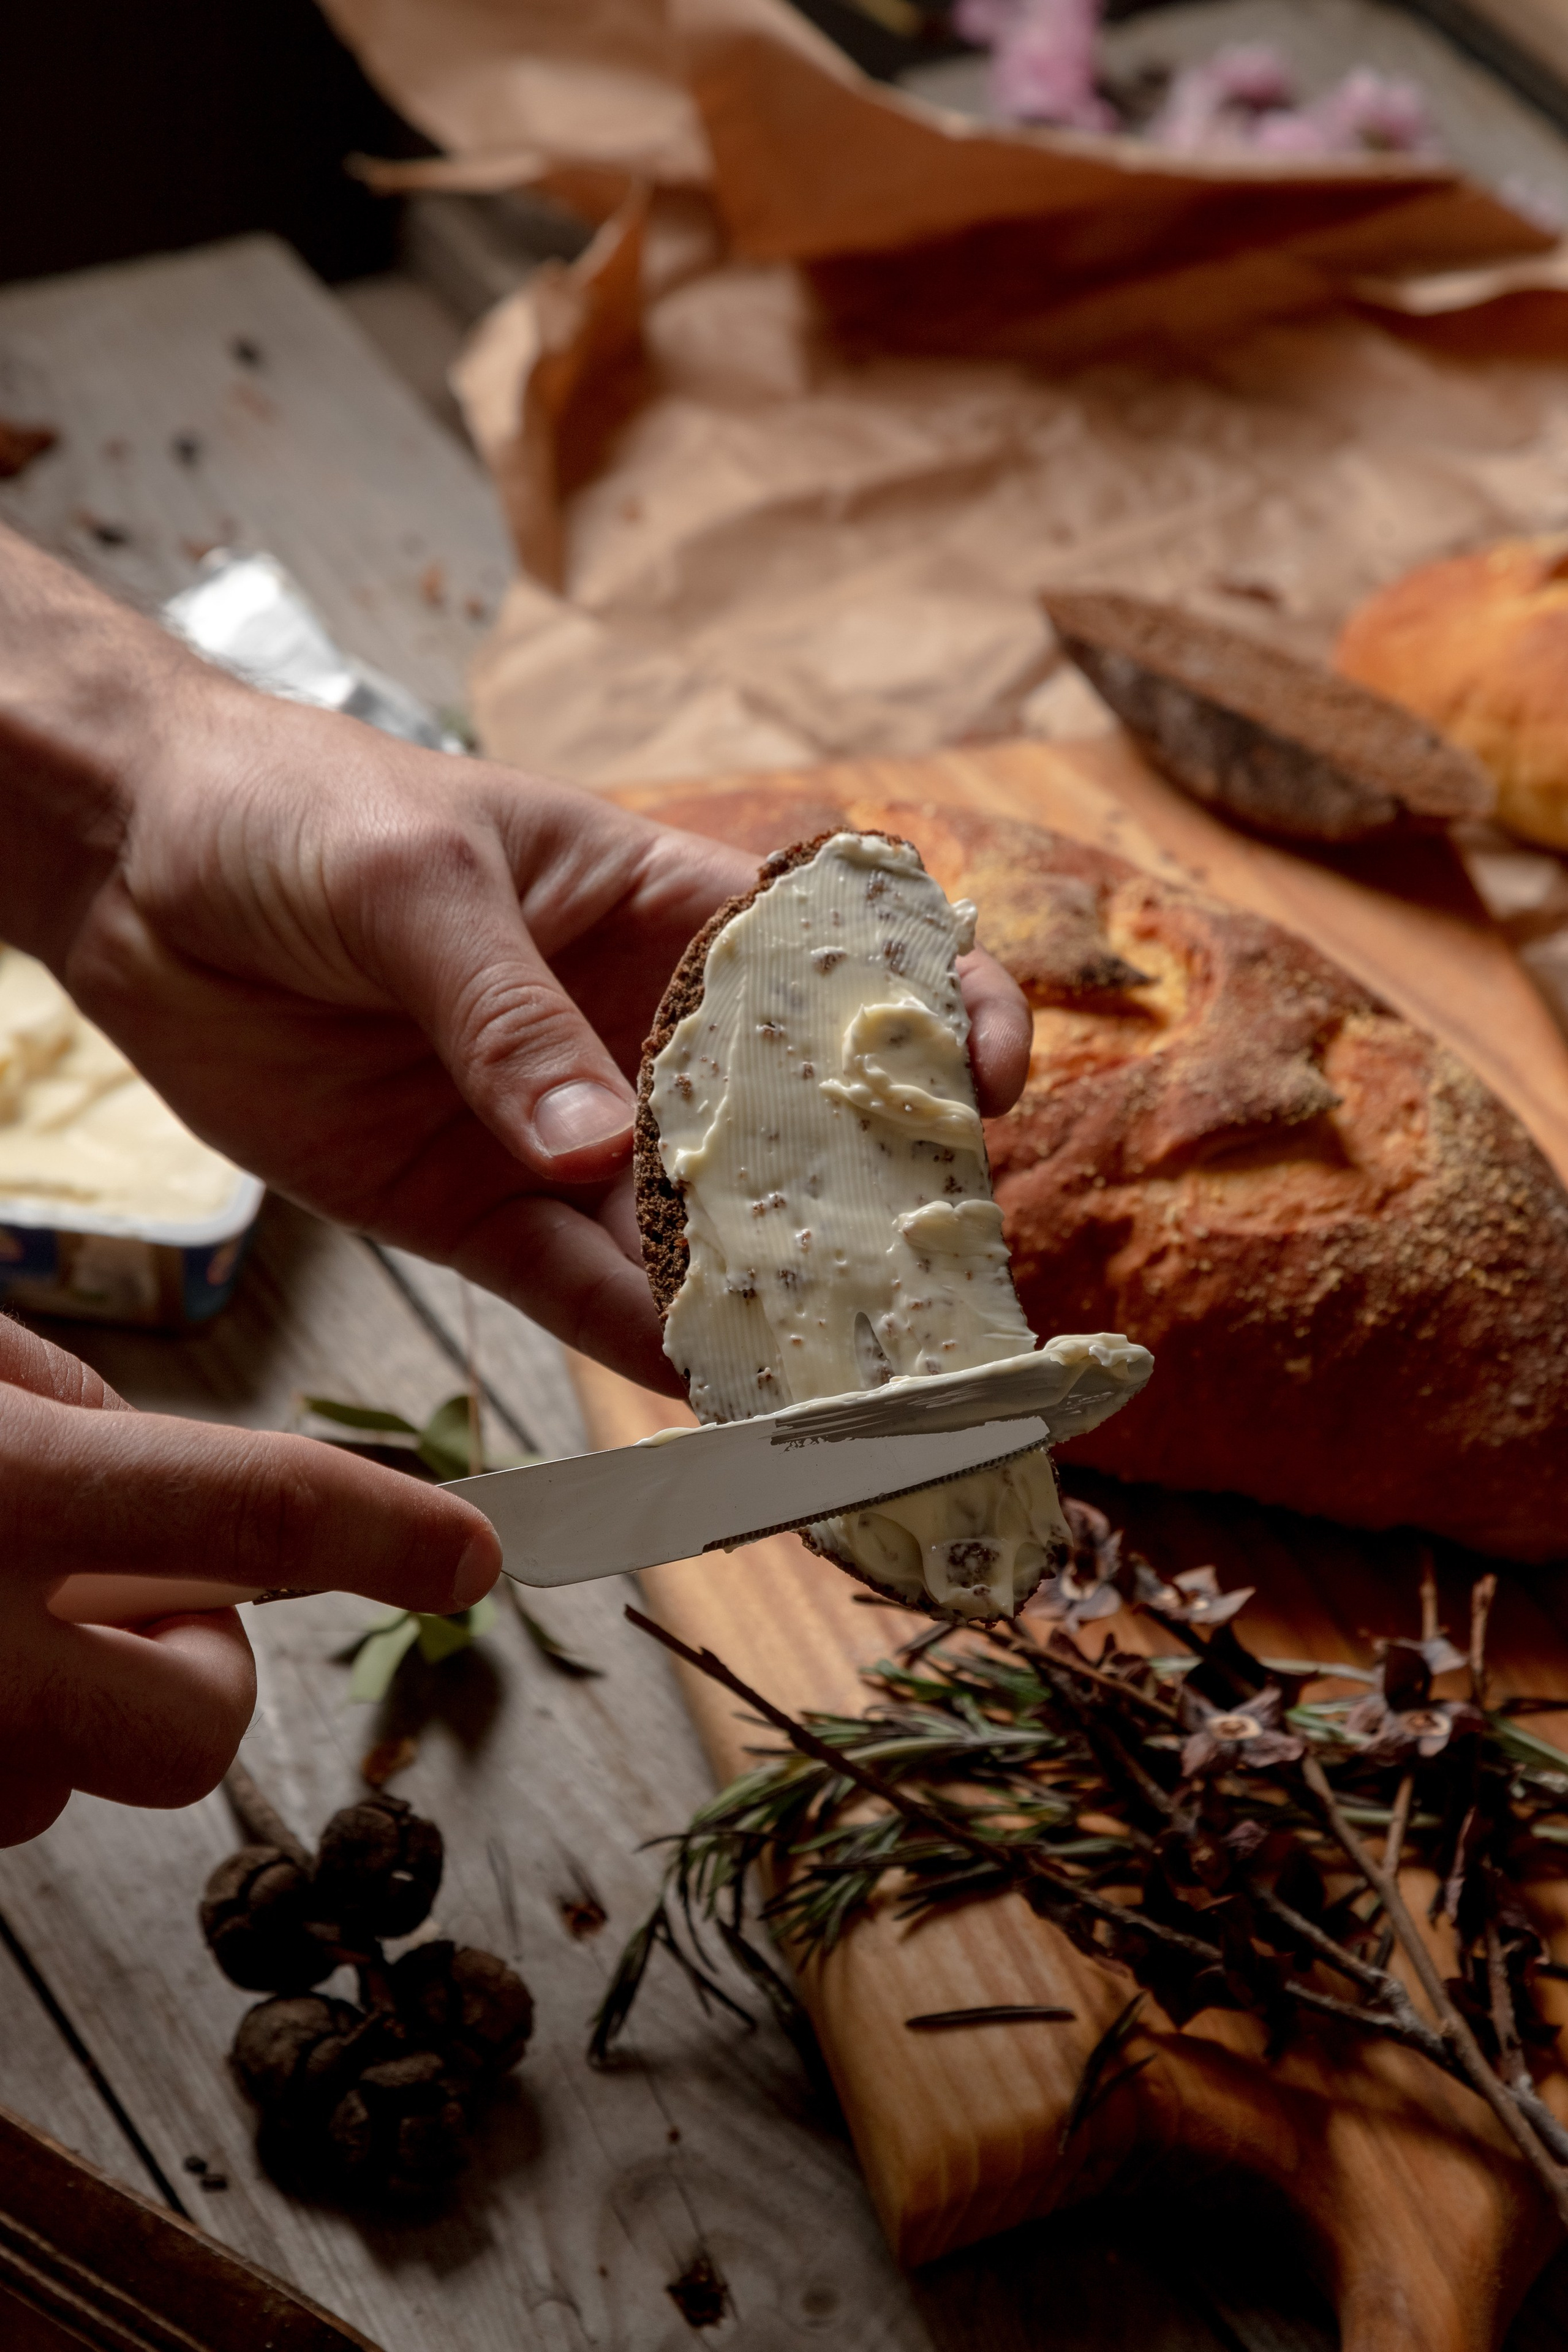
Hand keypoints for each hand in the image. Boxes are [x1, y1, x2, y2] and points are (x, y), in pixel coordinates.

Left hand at [0, 533, 1031, 1390]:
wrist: (131, 868)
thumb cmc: (294, 811)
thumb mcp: (415, 888)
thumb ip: (508, 1020)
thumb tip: (606, 1153)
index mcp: (661, 909)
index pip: (839, 960)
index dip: (936, 1015)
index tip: (984, 1087)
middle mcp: (636, 1031)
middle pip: (786, 1129)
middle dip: (864, 1207)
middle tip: (926, 1296)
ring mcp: (565, 1131)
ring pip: (694, 1231)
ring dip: (762, 1300)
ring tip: (833, 1378)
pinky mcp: (477, 1209)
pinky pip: (578, 1286)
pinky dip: (638, 1339)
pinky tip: (703, 1389)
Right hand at [0, 1317, 498, 1845]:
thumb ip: (72, 1406)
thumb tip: (168, 1456)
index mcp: (9, 1488)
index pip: (257, 1515)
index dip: (384, 1534)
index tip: (469, 1555)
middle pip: (198, 1725)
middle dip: (205, 1673)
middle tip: (127, 1600)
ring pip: (66, 1782)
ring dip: (58, 1711)